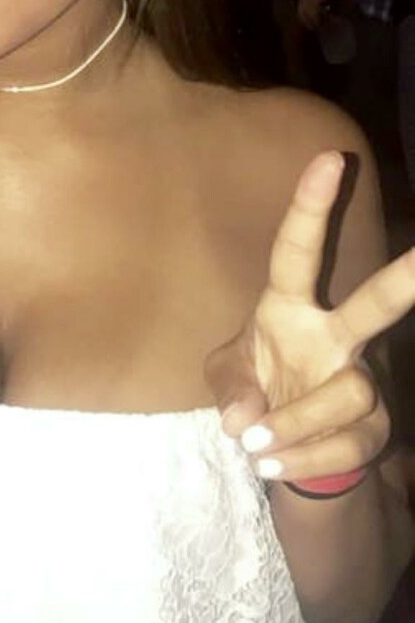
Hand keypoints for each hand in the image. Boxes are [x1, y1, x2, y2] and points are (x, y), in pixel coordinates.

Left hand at [206, 152, 414, 481]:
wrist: (283, 446)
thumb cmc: (255, 387)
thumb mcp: (225, 377)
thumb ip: (228, 389)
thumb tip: (245, 419)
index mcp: (290, 308)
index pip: (298, 252)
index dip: (311, 208)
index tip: (328, 159)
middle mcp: (334, 336)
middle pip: (374, 305)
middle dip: (406, 280)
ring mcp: (359, 380)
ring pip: (349, 392)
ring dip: (297, 422)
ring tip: (256, 443)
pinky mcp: (373, 426)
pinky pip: (344, 443)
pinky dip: (300, 459)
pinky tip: (273, 463)